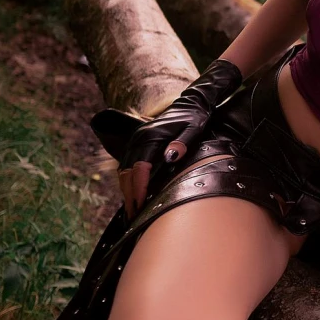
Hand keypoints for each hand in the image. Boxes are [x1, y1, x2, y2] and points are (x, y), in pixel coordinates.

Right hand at [117, 58, 240, 219]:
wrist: (190, 103)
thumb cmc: (195, 118)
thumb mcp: (194, 129)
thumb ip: (182, 143)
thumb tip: (170, 157)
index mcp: (150, 137)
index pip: (140, 167)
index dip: (140, 187)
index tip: (141, 204)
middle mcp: (138, 139)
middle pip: (127, 172)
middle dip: (130, 194)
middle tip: (135, 215)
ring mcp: (135, 141)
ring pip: (124, 171)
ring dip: (127, 190)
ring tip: (133, 211)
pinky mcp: (137, 145)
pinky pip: (126, 167)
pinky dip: (128, 182)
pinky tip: (134, 195)